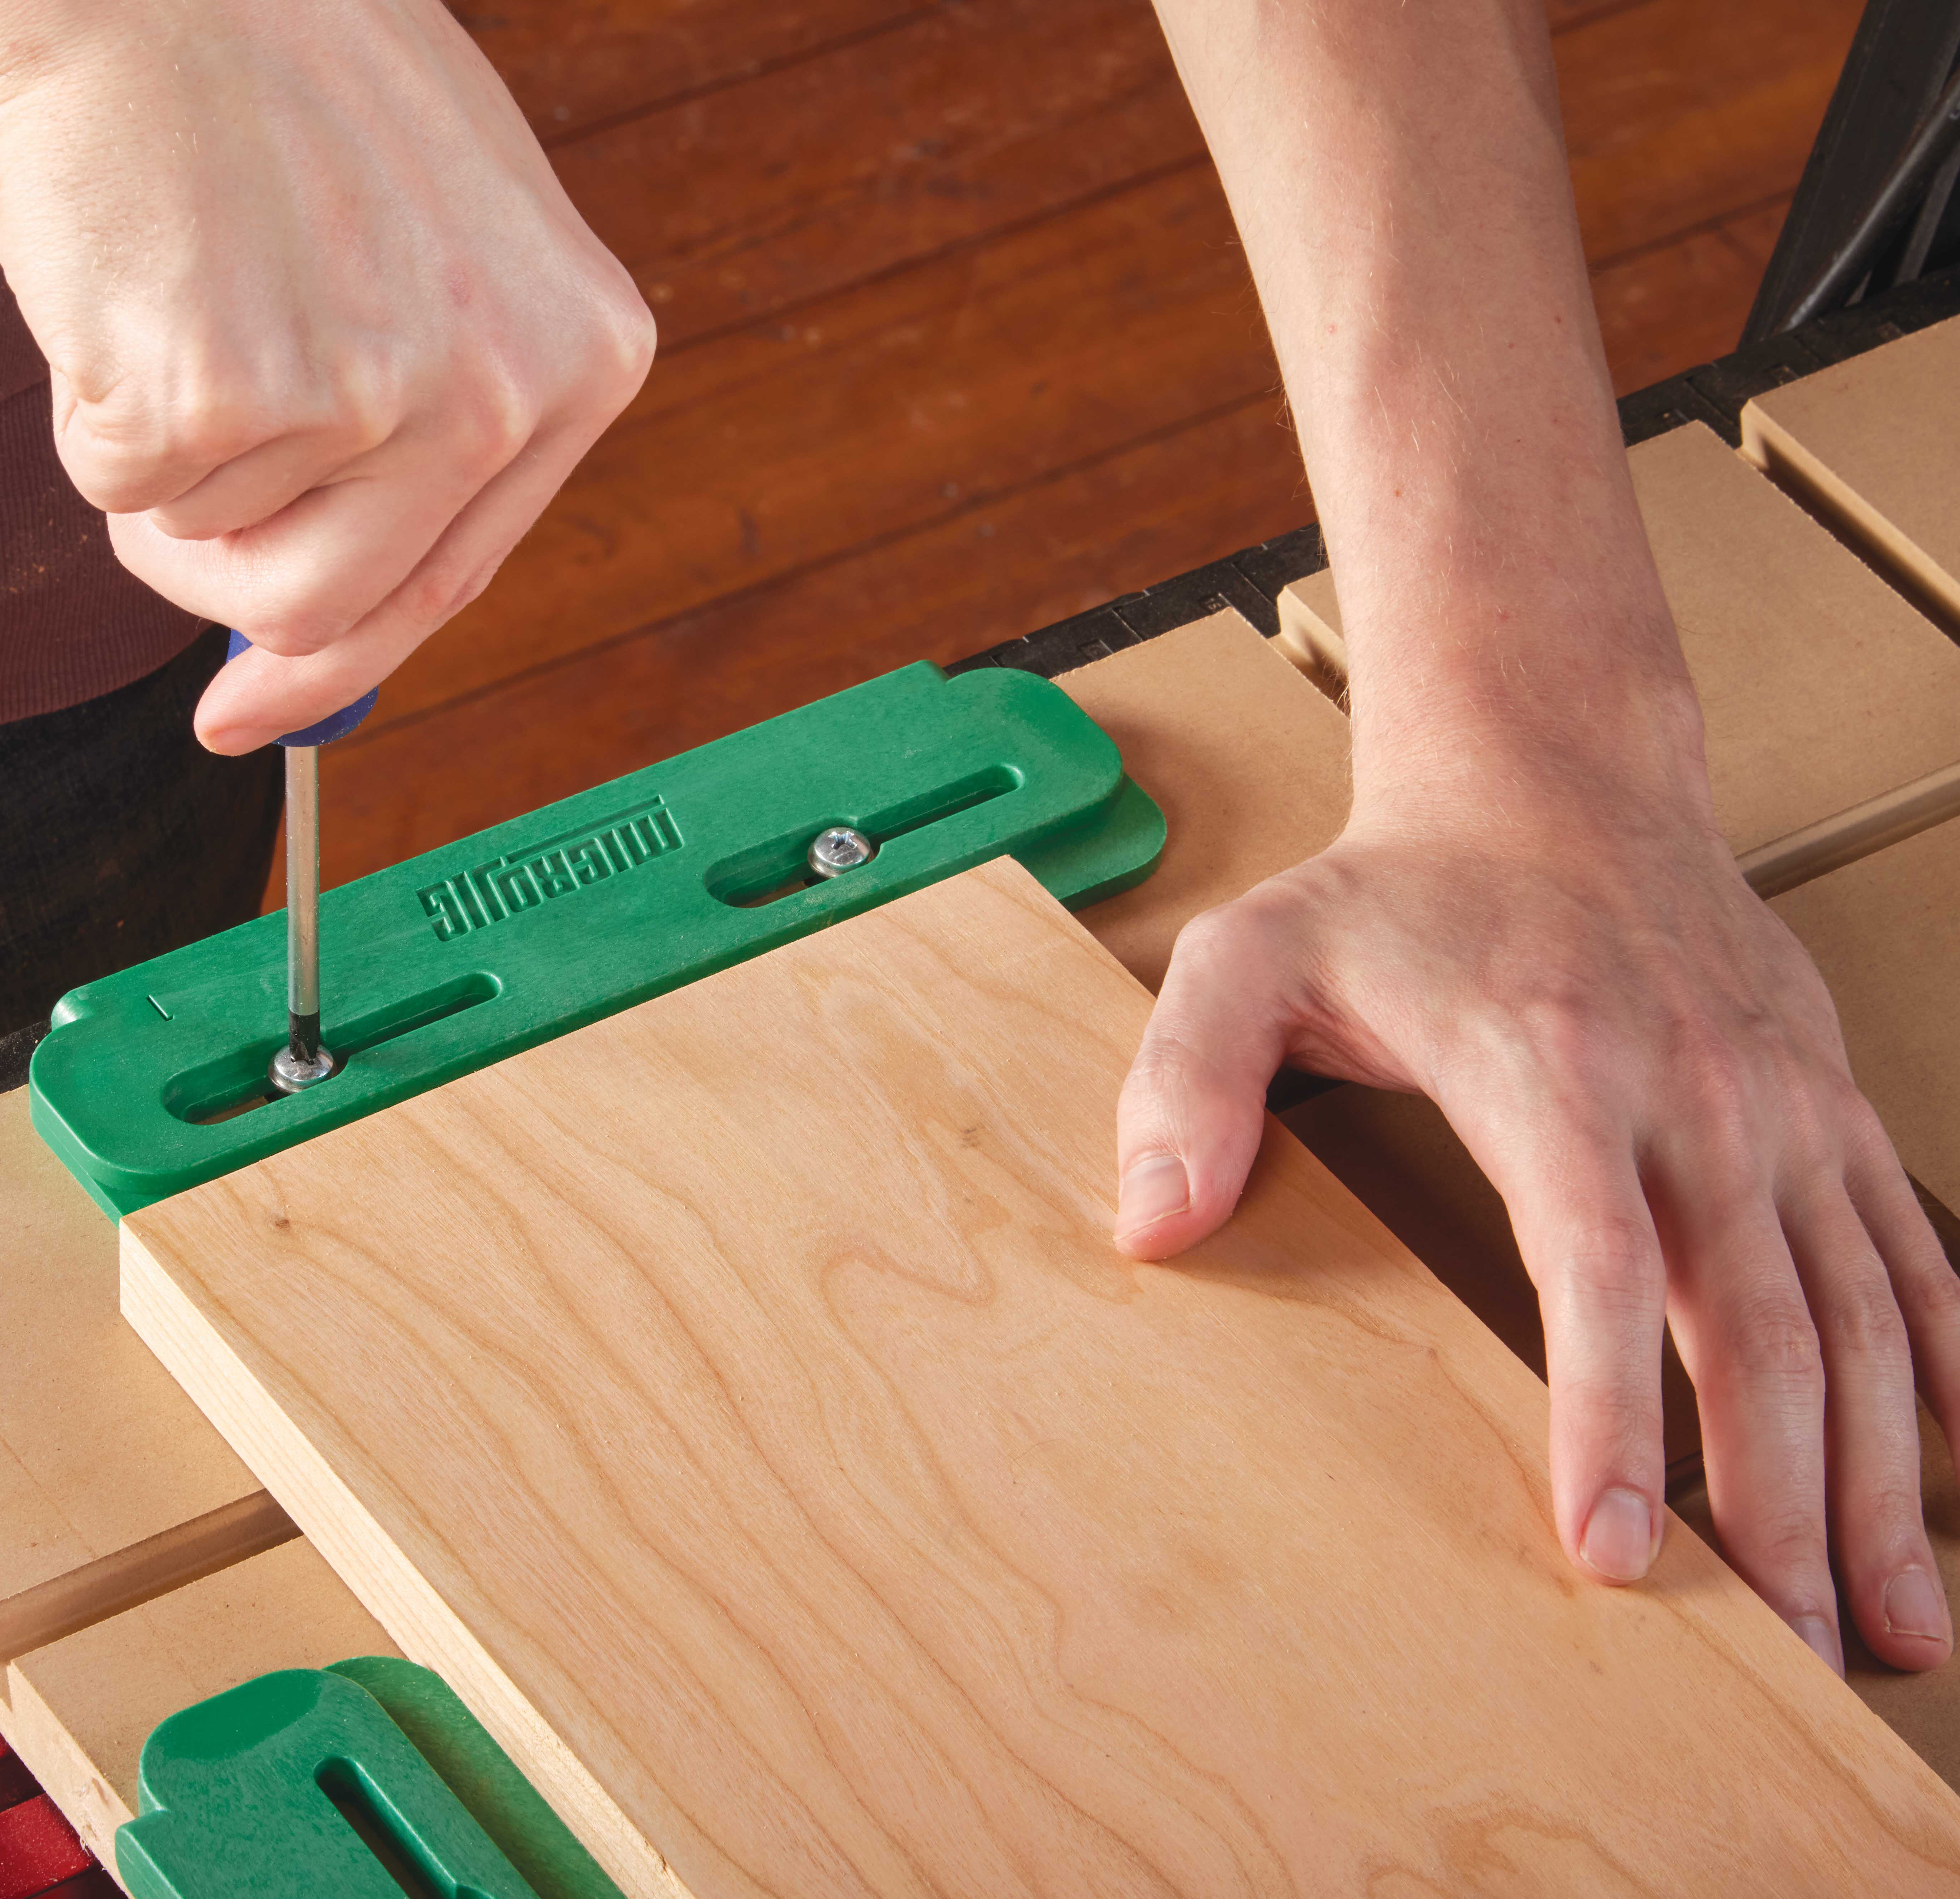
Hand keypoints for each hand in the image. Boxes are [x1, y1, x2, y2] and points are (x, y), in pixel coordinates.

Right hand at [0, 0, 652, 749]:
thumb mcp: (436, 229)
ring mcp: (370, 399)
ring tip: (165, 304)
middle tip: (161, 468)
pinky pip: (123, 487)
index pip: (451, 580)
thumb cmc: (279, 68)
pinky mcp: (225, 396)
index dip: (336, 667)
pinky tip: (122, 278)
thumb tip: (314, 631)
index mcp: (580, 356)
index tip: (248, 712)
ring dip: (158, 475)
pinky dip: (91, 409)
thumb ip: (429, 412)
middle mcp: (499, 392)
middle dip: (217, 584)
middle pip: (327, 608)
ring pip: (214, 557)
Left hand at [1112, 751, 1958, 1673]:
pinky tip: (1942, 1485)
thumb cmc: (1393, 891)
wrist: (1551, 778)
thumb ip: (1184, 1079)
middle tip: (1795, 1662)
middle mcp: (1699, 1099)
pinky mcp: (1832, 1107)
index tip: (1614, 1551)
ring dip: (1881, 1483)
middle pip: (1759, 1329)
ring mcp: (1785, 1108)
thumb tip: (1152, 1221)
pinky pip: (1908, 1260)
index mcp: (1556, 1075)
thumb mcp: (1247, 953)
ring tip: (1890, 1634)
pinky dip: (1939, 1377)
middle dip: (1781, 1507)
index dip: (1612, 1418)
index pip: (1600, 1272)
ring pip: (1860, 1321)